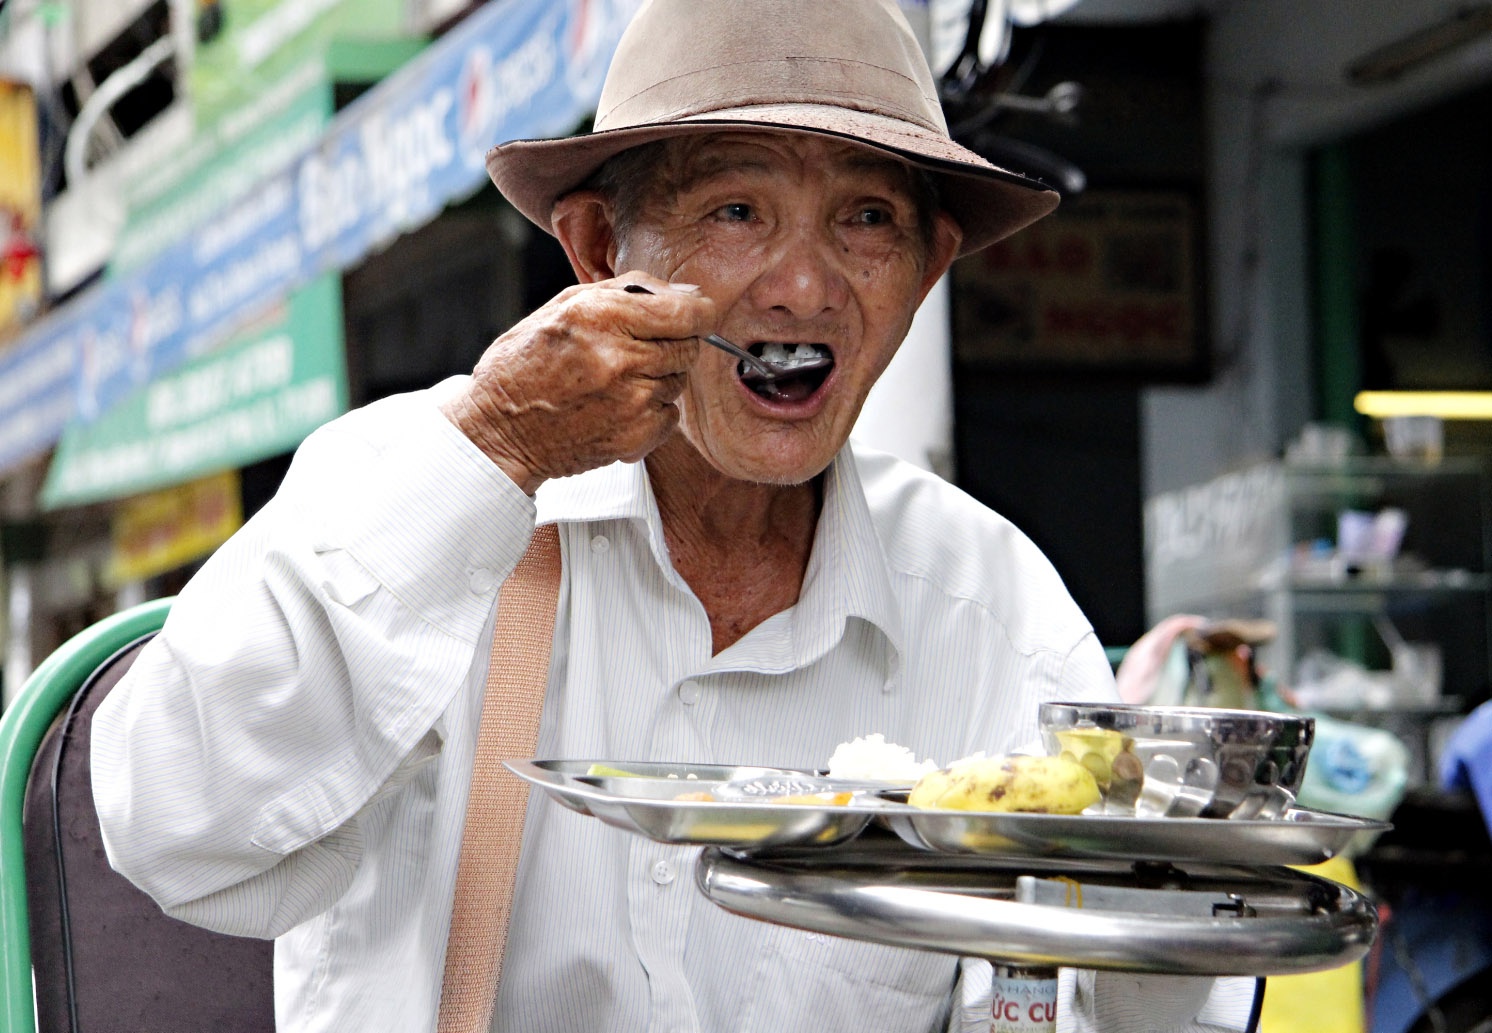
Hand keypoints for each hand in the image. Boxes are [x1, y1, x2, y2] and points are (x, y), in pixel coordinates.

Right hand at [441, 273, 713, 492]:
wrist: (499, 430)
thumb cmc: (526, 365)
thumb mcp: (566, 305)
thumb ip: (630, 291)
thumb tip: (687, 293)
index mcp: (603, 317)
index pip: (688, 312)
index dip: (698, 313)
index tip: (695, 316)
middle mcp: (621, 358)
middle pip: (689, 347)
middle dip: (672, 344)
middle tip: (637, 350)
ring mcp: (631, 401)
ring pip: (678, 382)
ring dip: (658, 378)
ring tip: (617, 381)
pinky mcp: (635, 437)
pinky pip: (669, 416)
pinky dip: (652, 412)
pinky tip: (618, 407)